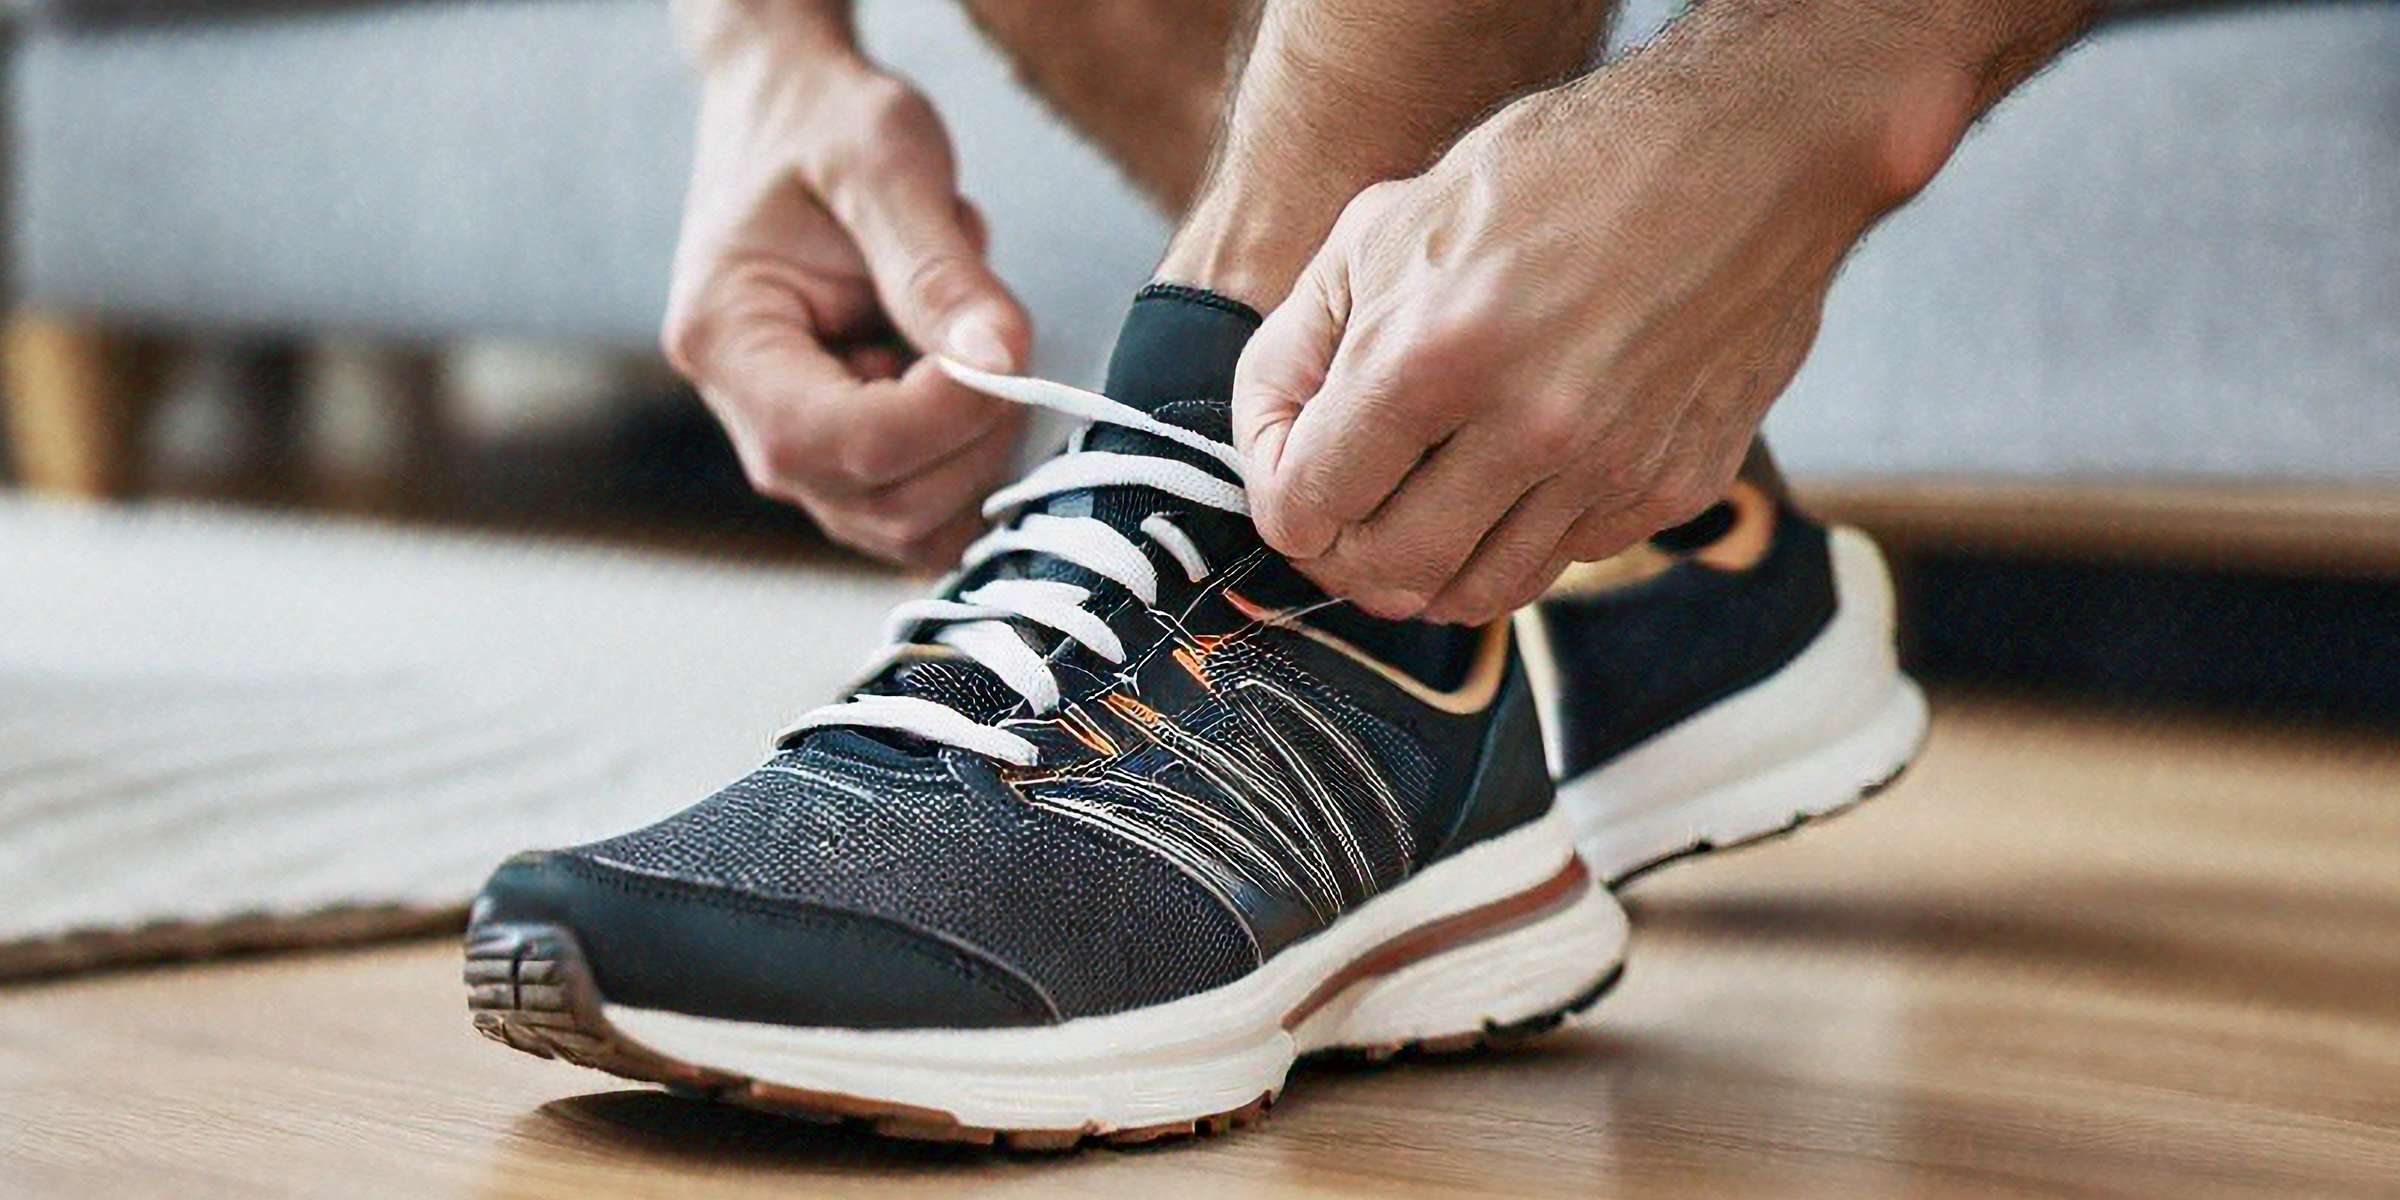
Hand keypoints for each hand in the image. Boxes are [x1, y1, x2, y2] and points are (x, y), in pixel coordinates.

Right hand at [663, 33, 1030, 568]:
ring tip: (968, 339)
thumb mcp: (884, 161)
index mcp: (727, 343)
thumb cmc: (822, 123)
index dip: (944, 415)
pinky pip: (926, 507)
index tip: (1001, 347)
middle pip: (883, 504)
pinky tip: (968, 376)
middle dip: (973, 435)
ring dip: (979, 446)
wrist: (791, 113)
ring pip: (911, 526)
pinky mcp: (845, 455)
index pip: (839, 444)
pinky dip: (974, 458)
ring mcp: (799, 448)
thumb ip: (938, 269)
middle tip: (999, 332)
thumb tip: (1000, 361)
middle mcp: (750, 417)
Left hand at [1233, 36, 1955, 623]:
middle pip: (1383, 575)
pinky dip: (1519, 537)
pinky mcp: (1673, 490)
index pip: (1304, 507)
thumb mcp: (1384, 226)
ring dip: (1428, 565)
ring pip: (1475, 595)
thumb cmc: (1552, 174)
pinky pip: (1561, 562)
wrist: (1742, 154)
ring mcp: (1609, 470)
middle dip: (1344, 552)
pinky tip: (1518, 472)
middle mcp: (1527, 428)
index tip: (1294, 470)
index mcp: (1432, 353)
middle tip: (1348, 508)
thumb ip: (1299, 345)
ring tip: (1420, 506)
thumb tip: (1267, 447)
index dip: (1279, 497)